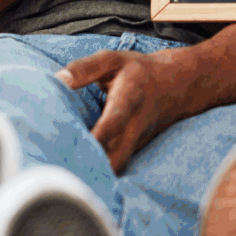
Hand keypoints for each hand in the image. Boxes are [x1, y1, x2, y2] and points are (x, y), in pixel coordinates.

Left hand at [58, 49, 194, 170]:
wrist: (177, 84)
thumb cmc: (138, 71)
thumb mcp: (114, 60)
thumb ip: (86, 68)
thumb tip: (58, 79)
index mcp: (129, 99)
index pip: (112, 123)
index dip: (94, 137)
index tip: (69, 144)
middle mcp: (136, 125)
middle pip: (117, 156)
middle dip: (91, 166)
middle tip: (62, 170)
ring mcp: (138, 141)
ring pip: (117, 166)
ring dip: (95, 173)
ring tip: (66, 175)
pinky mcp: (136, 150)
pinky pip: (117, 165)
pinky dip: (100, 172)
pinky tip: (78, 173)